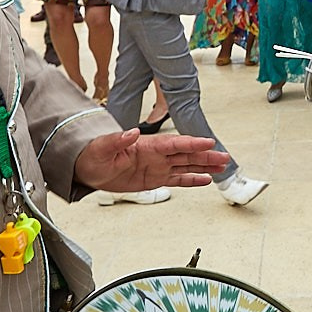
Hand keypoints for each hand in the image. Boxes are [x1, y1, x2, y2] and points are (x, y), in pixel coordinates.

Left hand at [75, 130, 227, 194]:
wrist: (88, 169)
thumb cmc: (93, 155)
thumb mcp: (102, 147)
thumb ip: (117, 140)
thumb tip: (131, 132)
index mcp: (147, 145)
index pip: (174, 143)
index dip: (192, 143)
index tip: (208, 142)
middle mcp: (156, 155)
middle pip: (186, 154)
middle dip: (205, 155)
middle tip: (224, 156)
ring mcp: (157, 167)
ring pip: (186, 165)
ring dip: (204, 166)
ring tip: (222, 166)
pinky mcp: (155, 179)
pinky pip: (178, 179)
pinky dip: (192, 180)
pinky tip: (206, 180)